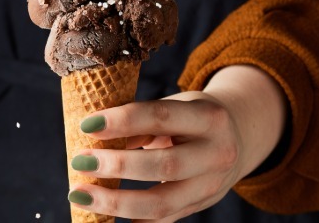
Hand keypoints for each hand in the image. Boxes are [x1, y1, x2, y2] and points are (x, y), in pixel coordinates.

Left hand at [67, 65, 286, 221]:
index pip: (162, 117)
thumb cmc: (192, 117)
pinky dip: (131, 217)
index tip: (87, 125)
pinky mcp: (200, 206)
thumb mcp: (176, 107)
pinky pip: (163, 219)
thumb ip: (142, 121)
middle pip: (164, 165)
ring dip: (115, 201)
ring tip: (80, 194)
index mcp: (209, 117)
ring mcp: (211, 185)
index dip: (122, 121)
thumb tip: (97, 140)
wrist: (238, 137)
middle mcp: (216, 153)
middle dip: (117, 165)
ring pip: (162, 203)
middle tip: (80, 161)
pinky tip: (104, 213)